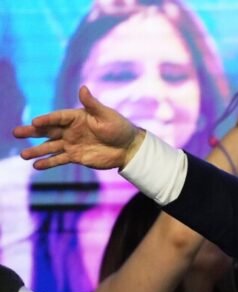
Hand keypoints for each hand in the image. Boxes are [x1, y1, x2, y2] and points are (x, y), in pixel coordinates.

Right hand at [15, 86, 143, 170]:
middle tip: (16, 133)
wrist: (128, 148)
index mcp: (76, 117)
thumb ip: (92, 104)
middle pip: (48, 131)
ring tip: (23, 155)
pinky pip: (59, 159)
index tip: (35, 122)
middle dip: (32, 132)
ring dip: (37, 150)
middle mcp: (70, 130)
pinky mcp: (76, 157)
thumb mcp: (106, 115)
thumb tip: (83, 88)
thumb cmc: (119, 128)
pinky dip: (48, 162)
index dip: (46, 120)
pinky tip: (36, 166)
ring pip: (50, 147)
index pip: (57, 118)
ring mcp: (72, 144)